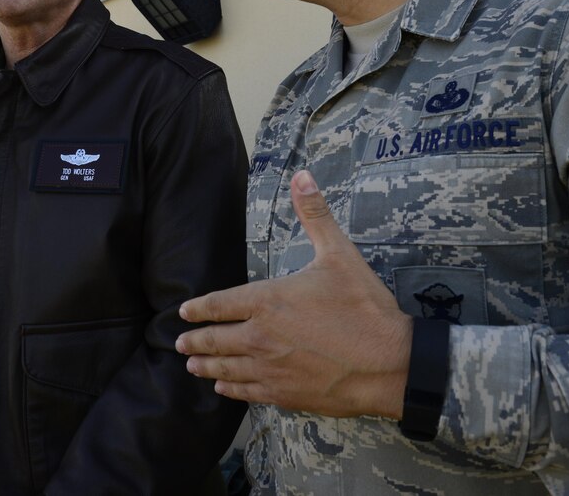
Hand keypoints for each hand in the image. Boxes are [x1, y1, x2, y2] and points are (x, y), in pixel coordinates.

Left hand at [176, 170, 412, 417]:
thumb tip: (303, 175)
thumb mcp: (339, 253)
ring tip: (191, 365)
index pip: (221, 304)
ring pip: (227, 369)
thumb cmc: (364, 308)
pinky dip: (232, 390)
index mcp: (268, 301)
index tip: (184, 311)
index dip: (199, 308)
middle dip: (195, 339)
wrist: (389, 364)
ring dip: (206, 366)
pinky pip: (248, 392)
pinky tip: (224, 389)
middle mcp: (260, 337)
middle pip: (216, 339)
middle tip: (178, 342)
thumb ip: (315, 214)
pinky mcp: (285, 394)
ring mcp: (271, 369)